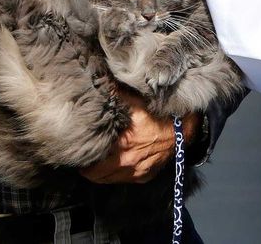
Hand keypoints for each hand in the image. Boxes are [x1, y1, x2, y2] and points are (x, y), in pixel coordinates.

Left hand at [80, 90, 200, 183]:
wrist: (183, 127)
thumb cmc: (157, 112)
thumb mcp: (133, 99)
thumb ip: (112, 94)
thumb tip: (93, 81)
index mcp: (121, 143)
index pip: (89, 160)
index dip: (81, 153)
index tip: (77, 146)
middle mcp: (127, 162)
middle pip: (94, 175)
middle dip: (87, 166)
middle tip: (84, 154)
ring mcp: (136, 171)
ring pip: (107, 179)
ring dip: (100, 171)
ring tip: (97, 159)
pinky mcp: (145, 176)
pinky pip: (123, 179)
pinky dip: (117, 172)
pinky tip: (116, 161)